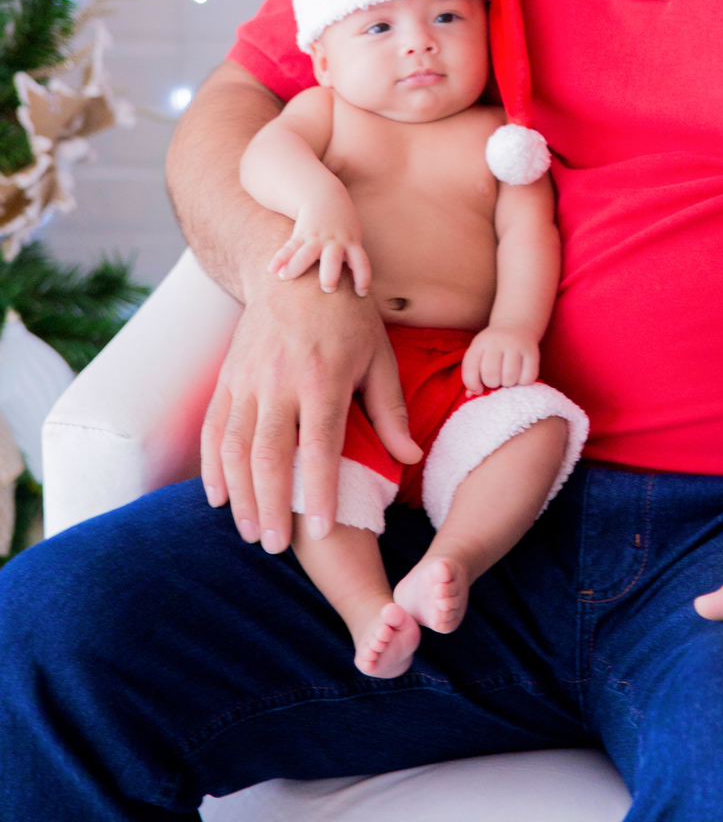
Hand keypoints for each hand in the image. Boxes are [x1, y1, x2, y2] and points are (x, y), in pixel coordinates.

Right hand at [201, 271, 422, 553]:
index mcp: (322, 377)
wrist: (296, 274)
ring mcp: (247, 379)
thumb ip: (390, 411)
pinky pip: (212, 428)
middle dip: (272, 505)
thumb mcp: (379, 357)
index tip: (323, 530)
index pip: (320, 445)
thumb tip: (411, 459)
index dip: (321, 490)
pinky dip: (211, 467)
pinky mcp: (227, 378)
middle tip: (276, 547)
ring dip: (240, 495)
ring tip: (251, 534)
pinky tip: (219, 499)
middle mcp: (279, 380)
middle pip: (270, 453)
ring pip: (235, 446)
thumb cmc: (348, 318)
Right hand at [267, 198, 371, 296]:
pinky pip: (289, 246)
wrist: (324, 195)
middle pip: (333, 257)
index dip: (362, 277)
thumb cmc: (342, 224)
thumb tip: (354, 286)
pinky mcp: (301, 234)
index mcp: (351, 242)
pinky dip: (280, 258)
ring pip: (307, 252)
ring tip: (286, 277)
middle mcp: (334, 241)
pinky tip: (272, 269)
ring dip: (297, 265)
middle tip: (328, 288)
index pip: (361, 261)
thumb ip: (352, 257)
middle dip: (331, 273)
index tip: (362, 293)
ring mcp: (316, 237)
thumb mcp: (353, 236)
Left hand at [461, 326, 540, 393]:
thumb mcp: (479, 353)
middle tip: (496, 379)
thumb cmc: (493, 347)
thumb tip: (471, 395)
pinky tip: (519, 375)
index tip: (478, 388)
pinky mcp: (533, 353)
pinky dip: (522, 382)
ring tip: (507, 377)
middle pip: (491, 375)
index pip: (471, 368)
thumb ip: (472, 373)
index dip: (472, 384)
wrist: (515, 325)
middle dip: (492, 384)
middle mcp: (498, 341)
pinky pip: (527, 379)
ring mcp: (517, 346)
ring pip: (509, 379)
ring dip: (507, 384)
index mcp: (481, 342)